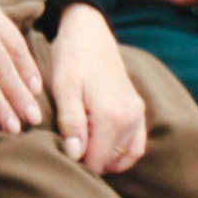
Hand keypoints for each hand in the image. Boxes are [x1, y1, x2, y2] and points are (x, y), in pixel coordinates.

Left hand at [47, 5, 146, 174]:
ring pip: (125, 156)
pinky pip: (137, 145)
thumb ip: (71, 122)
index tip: (59, 157)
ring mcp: (137, 114)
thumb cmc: (71, 59)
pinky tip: (102, 150)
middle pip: (110, 161)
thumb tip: (75, 155)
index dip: (76, 165)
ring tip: (81, 154)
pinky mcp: (139, 109)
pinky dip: (122, 154)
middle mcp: (130, 118)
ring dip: (105, 161)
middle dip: (88, 163)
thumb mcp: (63, 88)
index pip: (96, 161)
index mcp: (111, 116)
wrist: (90, 33)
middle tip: (66, 155)